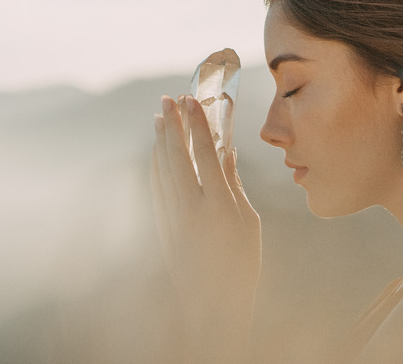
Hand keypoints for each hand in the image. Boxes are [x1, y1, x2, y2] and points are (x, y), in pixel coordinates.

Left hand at [151, 94, 260, 361]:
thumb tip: (227, 154)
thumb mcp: (248, 222)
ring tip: (159, 117)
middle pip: (177, 156)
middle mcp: (191, 209)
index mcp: (219, 206)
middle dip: (172, 124)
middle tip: (168, 98)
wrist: (212, 303)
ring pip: (161, 169)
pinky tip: (156, 151)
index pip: (205, 154)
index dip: (198, 124)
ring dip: (160, 140)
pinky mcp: (161, 227)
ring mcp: (172, 218)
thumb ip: (234, 185)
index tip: (192, 100)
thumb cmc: (241, 263)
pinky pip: (155, 187)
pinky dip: (155, 164)